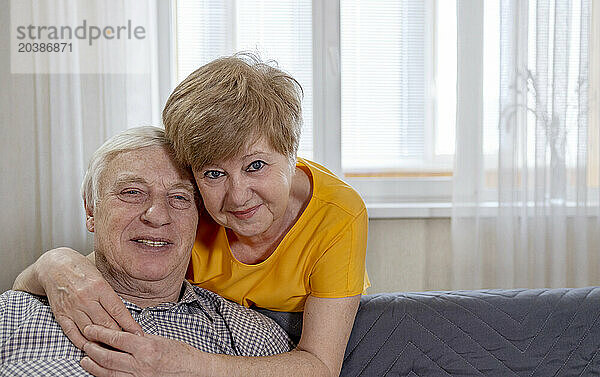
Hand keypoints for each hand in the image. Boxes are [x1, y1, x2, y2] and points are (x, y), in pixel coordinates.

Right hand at [37, 248, 142, 347]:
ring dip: (102, 341)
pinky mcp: (61, 315)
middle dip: (118, 336)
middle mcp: (86, 298)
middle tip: (128, 344)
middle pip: (106, 323)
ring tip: (113, 349)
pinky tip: (92, 347)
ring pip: (91, 331)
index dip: (130, 325)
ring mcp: (72, 308)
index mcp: (99, 287)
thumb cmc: (81, 269)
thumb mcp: (100, 276)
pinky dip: (83, 342)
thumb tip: (124, 315)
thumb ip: (110, 295)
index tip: (138, 333)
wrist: (54, 265)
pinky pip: (73, 333)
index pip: (118, 310)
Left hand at [81, 325, 199, 376]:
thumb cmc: (181, 355)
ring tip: (85, 359)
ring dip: (93, 365)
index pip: (117, 339)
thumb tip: (123, 334)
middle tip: (84, 343)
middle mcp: (140, 364)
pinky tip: (99, 372)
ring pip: (108, 373)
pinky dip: (105, 376)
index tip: (90, 329)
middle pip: (108, 357)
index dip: (100, 333)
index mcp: (147, 348)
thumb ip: (140, 338)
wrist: (194, 372)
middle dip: (92, 349)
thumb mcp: (160, 340)